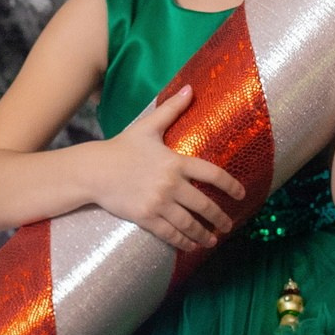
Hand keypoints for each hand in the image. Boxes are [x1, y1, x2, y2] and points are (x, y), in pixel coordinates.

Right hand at [88, 84, 247, 255]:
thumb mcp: (148, 126)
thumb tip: (191, 88)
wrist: (94, 170)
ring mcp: (158, 203)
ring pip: (189, 223)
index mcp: (175, 162)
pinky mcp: (145, 217)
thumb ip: (171, 109)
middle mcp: (170, 185)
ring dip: (204, 234)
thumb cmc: (121, 147)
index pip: (212, 175)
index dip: (230, 185)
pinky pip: (170, 234)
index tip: (241, 194)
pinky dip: (183, 242)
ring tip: (213, 240)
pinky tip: (191, 246)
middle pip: (204, 205)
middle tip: (229, 225)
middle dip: (220, 218)